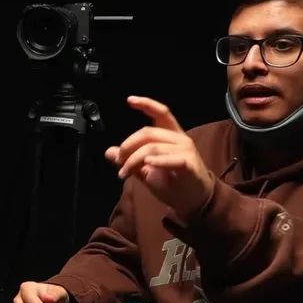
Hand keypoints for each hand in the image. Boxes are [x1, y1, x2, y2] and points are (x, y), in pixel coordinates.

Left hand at [105, 96, 214, 220]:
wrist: (193, 202)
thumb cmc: (172, 184)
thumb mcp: (146, 171)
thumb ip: (130, 160)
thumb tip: (109, 152)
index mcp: (171, 135)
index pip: (161, 113)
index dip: (146, 104)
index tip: (130, 100)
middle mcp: (179, 139)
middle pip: (148, 132)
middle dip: (128, 145)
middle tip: (118, 161)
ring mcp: (186, 150)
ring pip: (153, 147)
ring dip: (133, 160)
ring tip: (124, 173)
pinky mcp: (189, 164)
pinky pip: (171, 158)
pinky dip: (158, 161)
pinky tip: (148, 164)